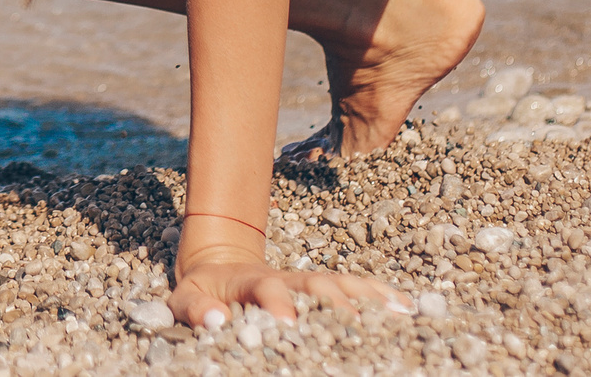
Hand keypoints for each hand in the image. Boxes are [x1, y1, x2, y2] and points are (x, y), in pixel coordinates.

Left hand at [171, 239, 411, 328]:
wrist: (218, 264)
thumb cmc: (202, 290)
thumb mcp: (184, 298)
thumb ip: (197, 308)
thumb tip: (217, 321)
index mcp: (251, 281)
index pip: (268, 288)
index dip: (279, 303)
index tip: (289, 324)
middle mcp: (286, 278)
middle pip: (315, 285)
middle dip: (335, 304)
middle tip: (354, 327)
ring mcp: (307, 281)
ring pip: (341, 285)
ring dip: (367, 299)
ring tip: (398, 315)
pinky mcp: (322, 287)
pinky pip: (354, 288)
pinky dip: (379, 294)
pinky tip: (406, 308)